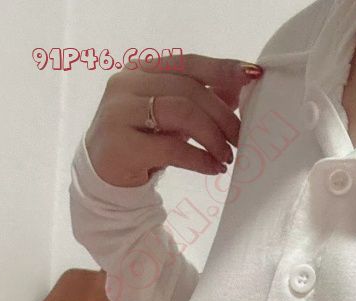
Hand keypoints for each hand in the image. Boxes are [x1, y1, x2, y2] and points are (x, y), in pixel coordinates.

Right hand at [84, 52, 262, 186]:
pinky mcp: (121, 146)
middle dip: (222, 115)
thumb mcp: (169, 119)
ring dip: (213, 136)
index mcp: (139, 71)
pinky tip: (214, 169)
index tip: (252, 77)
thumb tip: (237, 90)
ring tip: (227, 156)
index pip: (187, 63)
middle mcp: (126, 85)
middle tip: (240, 138)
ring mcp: (119, 113)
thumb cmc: (140, 145)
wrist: (102, 181)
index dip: (222, 69)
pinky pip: (172, 148)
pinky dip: (200, 159)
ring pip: (182, 112)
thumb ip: (196, 101)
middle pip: (189, 89)